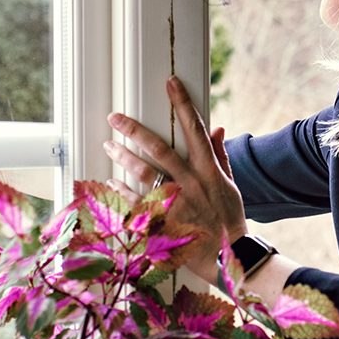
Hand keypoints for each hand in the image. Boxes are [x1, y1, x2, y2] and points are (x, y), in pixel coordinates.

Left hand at [104, 76, 246, 282]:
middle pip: (159, 148)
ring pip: (144, 172)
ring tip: (108, 145)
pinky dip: (121, 190)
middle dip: (134, 130)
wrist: (227, 256)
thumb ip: (220, 155)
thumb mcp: (230, 185)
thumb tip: (216, 127)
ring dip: (123, 156)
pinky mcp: (163, 221)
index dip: (182, 103)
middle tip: (115, 117)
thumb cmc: (229, 220)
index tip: (171, 82)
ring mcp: (176, 202)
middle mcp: (191, 182)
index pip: (194, 129)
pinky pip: (136, 203)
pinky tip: (110, 181)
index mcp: (208, 170)